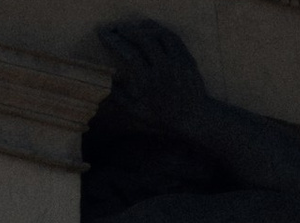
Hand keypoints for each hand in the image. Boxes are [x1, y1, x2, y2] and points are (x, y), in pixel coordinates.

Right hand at [97, 20, 211, 135]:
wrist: (196, 119)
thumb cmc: (164, 117)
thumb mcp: (139, 113)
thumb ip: (120, 96)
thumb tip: (106, 78)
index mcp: (150, 82)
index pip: (129, 53)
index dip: (114, 40)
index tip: (103, 34)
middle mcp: (165, 70)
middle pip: (143, 38)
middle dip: (126, 29)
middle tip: (116, 28)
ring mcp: (178, 63)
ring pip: (159, 34)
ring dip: (142, 27)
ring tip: (131, 28)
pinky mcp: (187, 59)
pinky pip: (172, 37)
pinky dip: (159, 29)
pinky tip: (148, 29)